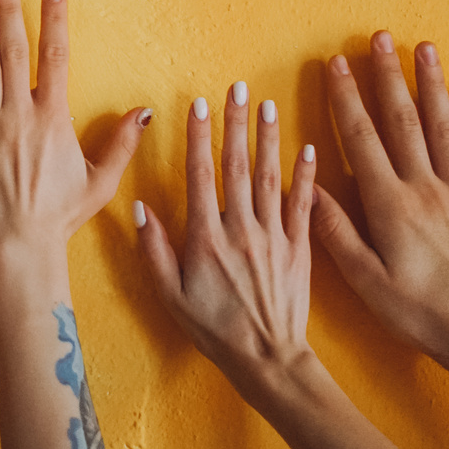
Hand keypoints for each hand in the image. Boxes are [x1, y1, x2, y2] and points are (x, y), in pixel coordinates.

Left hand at [0, 0, 148, 259]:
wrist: (20, 244)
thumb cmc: (60, 215)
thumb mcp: (101, 181)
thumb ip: (123, 143)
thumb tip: (144, 112)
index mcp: (54, 119)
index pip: (55, 56)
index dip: (54, 18)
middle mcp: (21, 115)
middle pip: (14, 50)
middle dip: (9, 10)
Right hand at [136, 84, 317, 398]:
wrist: (268, 360)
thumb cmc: (214, 331)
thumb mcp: (170, 296)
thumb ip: (153, 250)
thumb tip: (139, 206)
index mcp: (206, 239)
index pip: (201, 175)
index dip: (198, 137)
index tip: (198, 104)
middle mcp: (241, 230)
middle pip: (237, 166)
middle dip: (235, 124)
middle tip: (237, 88)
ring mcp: (274, 237)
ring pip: (269, 177)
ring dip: (269, 138)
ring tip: (268, 104)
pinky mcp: (299, 249)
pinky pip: (302, 205)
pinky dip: (306, 175)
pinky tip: (308, 148)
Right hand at [308, 33, 448, 386]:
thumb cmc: (416, 311)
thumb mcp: (362, 279)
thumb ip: (333, 229)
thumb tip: (306, 184)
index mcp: (389, 204)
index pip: (362, 138)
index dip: (346, 98)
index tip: (335, 64)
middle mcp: (424, 188)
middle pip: (403, 121)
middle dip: (387, 76)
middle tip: (378, 38)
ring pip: (443, 128)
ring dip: (431, 85)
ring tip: (423, 48)